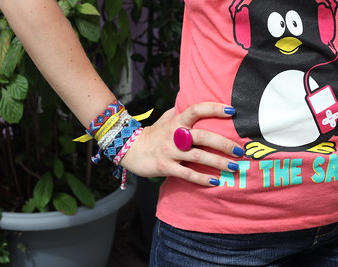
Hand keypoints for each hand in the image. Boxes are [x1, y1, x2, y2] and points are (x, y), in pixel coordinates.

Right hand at [120, 102, 243, 185]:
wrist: (130, 150)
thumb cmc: (153, 134)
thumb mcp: (165, 118)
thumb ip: (180, 110)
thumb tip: (193, 96)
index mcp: (176, 121)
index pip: (196, 110)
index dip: (214, 109)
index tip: (232, 112)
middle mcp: (174, 135)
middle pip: (202, 136)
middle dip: (223, 143)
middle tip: (239, 150)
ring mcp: (170, 151)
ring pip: (198, 156)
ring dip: (218, 162)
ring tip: (234, 167)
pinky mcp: (166, 167)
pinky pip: (187, 173)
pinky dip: (202, 179)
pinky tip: (215, 182)